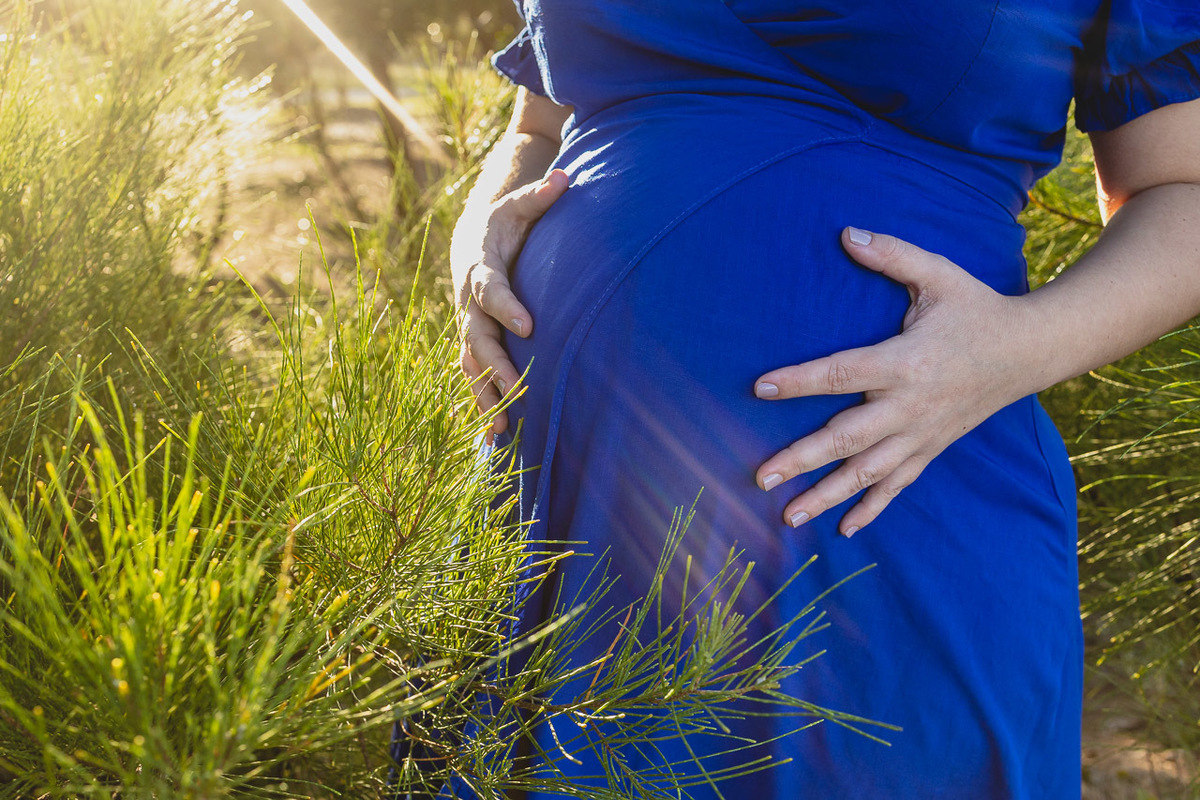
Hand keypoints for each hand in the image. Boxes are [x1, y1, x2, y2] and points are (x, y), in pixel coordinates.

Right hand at [453, 169, 568, 440]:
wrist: (471, 243)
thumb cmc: (504, 225)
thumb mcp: (519, 207)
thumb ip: (540, 195)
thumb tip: (564, 176)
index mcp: (480, 269)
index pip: (491, 291)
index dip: (507, 307)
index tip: (529, 325)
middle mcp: (468, 304)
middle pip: (478, 339)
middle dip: (497, 367)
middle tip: (519, 393)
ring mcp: (467, 328)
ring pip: (471, 366)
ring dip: (485, 396)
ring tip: (502, 428)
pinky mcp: (472, 345)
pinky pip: (473, 378)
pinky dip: (482, 404)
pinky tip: (495, 437)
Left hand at [754, 227, 1037, 536]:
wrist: (1029, 351)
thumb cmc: (975, 309)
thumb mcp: (938, 274)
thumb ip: (892, 255)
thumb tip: (846, 233)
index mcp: (905, 362)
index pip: (841, 373)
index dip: (799, 382)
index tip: (759, 388)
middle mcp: (910, 406)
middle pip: (847, 439)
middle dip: (802, 460)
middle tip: (760, 477)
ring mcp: (921, 435)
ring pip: (868, 474)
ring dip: (827, 496)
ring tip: (788, 516)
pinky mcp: (931, 450)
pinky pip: (897, 486)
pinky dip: (872, 509)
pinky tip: (843, 531)